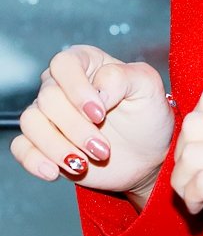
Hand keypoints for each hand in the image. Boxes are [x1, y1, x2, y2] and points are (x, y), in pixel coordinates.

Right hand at [10, 44, 174, 195]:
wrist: (147, 156)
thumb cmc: (147, 115)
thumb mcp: (147, 88)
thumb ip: (124, 76)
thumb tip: (97, 90)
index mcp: (86, 63)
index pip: (64, 64)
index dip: (77, 89)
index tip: (100, 114)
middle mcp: (62, 85)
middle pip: (48, 98)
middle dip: (75, 128)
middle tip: (102, 149)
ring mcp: (50, 114)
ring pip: (31, 122)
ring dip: (56, 146)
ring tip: (83, 164)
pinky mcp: (42, 142)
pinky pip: (21, 147)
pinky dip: (34, 160)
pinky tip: (54, 172)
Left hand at [171, 87, 202, 235]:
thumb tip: (192, 124)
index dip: (194, 126)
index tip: (197, 150)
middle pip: (196, 124)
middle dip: (181, 153)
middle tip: (188, 177)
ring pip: (194, 154)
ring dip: (182, 180)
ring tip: (192, 194)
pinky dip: (191, 196)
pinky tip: (200, 206)